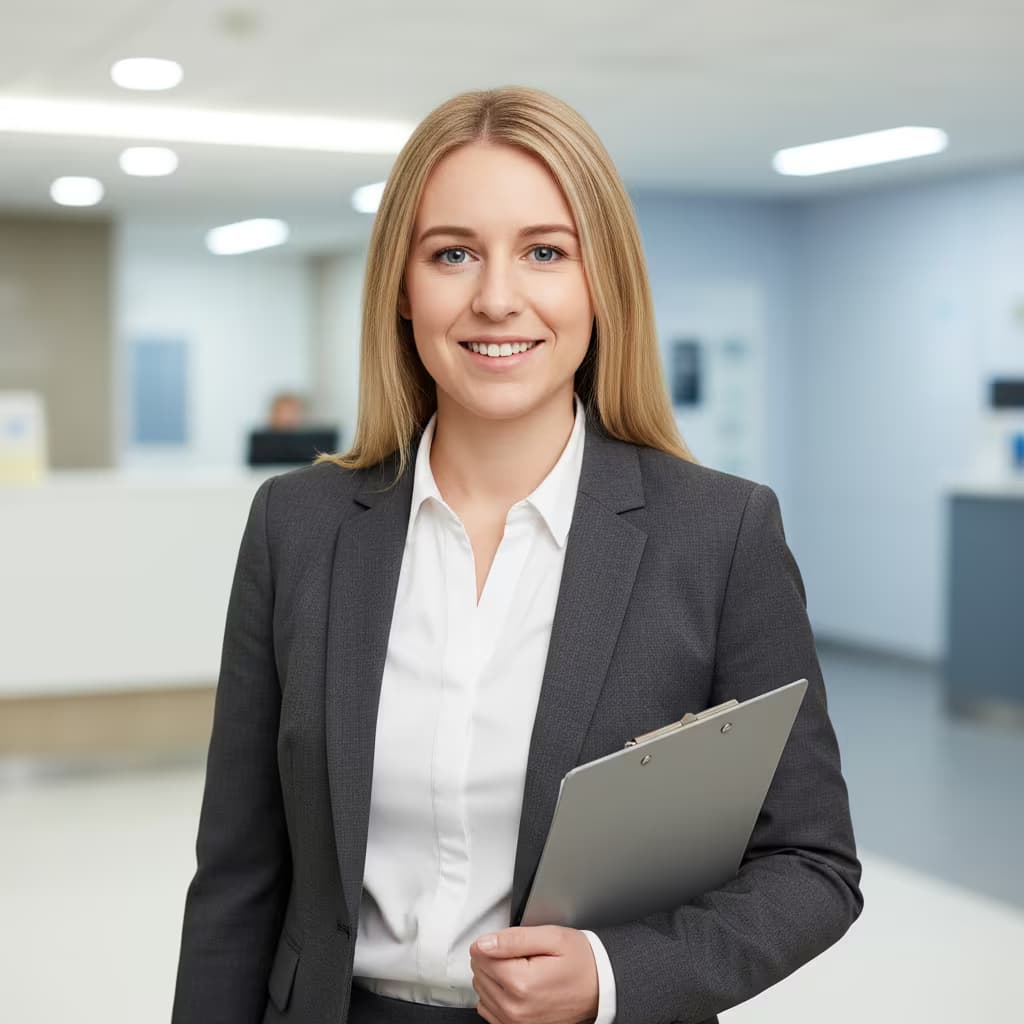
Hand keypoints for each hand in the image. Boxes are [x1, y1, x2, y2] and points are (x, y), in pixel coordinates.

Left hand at [469, 925, 598, 1023]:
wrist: (600, 988)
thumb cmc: (581, 963)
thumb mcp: (552, 938)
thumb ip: (514, 939)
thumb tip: (484, 943)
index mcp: (522, 983)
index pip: (481, 955)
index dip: (495, 941)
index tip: (513, 941)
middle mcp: (515, 1009)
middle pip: (479, 973)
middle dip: (493, 957)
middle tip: (521, 954)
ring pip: (481, 990)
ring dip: (494, 976)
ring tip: (521, 968)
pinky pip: (488, 1010)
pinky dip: (496, 994)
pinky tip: (514, 985)